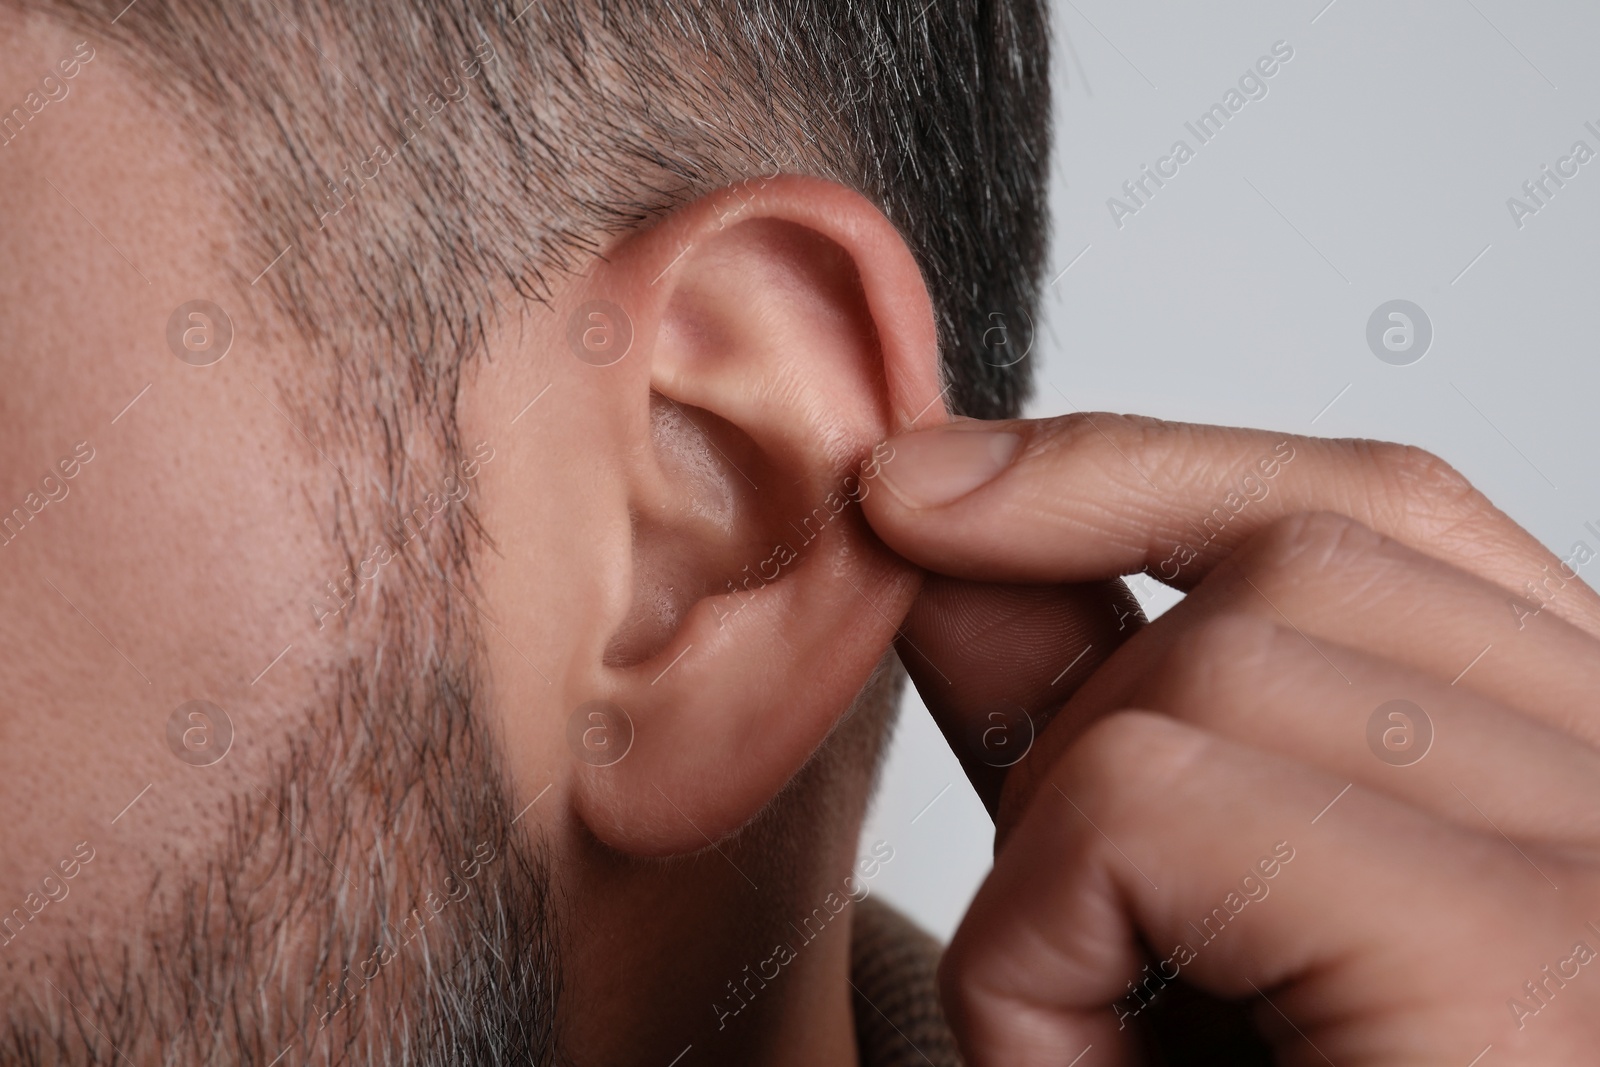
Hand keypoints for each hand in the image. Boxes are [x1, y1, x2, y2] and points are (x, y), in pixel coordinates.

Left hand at [862, 413, 1599, 1065]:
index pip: (1383, 513)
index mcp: (1594, 774)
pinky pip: (1159, 805)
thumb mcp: (1180, 931)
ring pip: (1212, 665)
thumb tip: (945, 550)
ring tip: (1115, 1050)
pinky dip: (1050, 941)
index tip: (931, 488)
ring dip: (1068, 852)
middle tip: (1084, 936)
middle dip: (1094, 703)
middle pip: (1292, 567)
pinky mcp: (1523, 960)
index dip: (1140, 471)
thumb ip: (1088, 726)